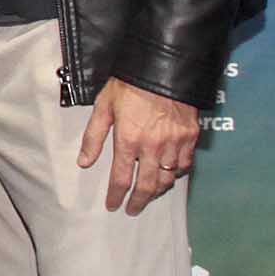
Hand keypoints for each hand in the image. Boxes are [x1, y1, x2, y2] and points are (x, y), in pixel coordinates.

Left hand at [76, 78, 198, 213]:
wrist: (163, 65)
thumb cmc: (130, 84)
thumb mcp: (104, 106)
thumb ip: (93, 137)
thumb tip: (84, 163)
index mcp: (128, 140)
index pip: (120, 179)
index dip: (115, 196)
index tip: (113, 206)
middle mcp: (152, 146)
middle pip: (146, 186)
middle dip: (138, 202)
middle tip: (133, 210)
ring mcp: (174, 143)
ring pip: (167, 179)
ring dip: (156, 190)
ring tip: (149, 194)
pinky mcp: (190, 136)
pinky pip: (184, 165)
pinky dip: (177, 174)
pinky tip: (170, 174)